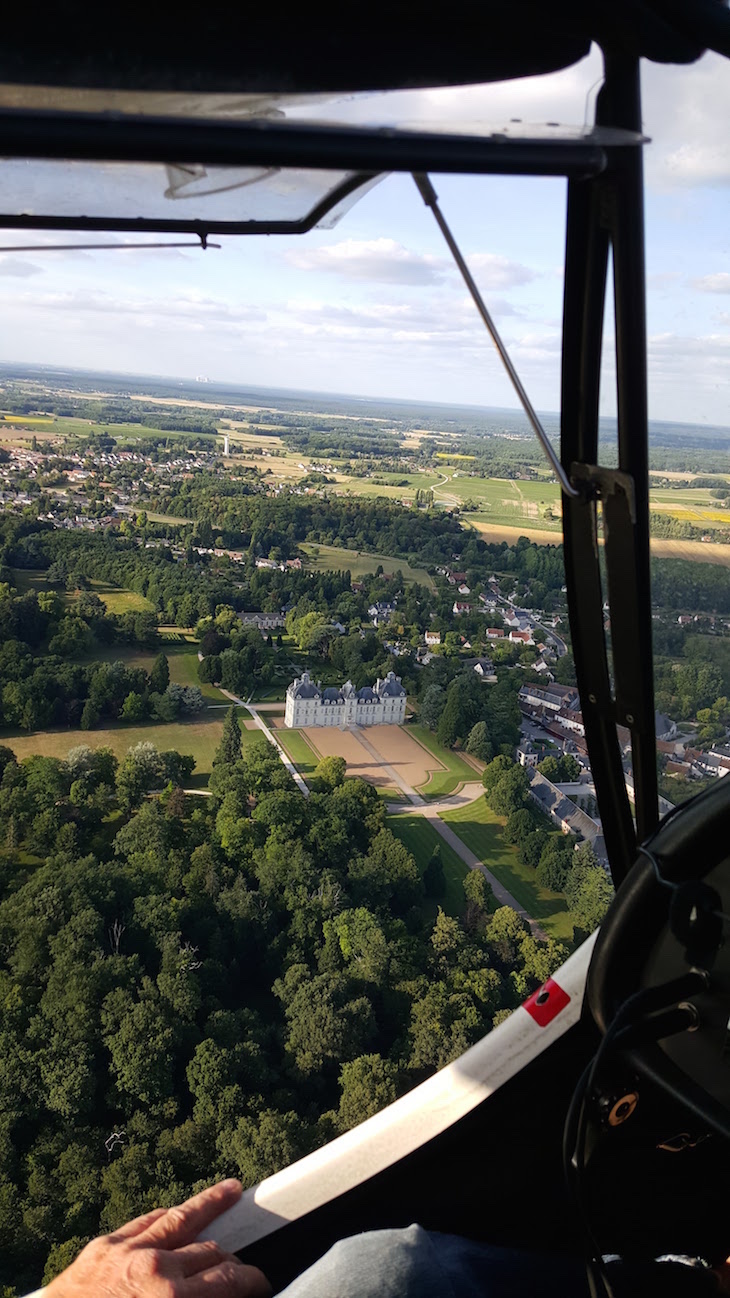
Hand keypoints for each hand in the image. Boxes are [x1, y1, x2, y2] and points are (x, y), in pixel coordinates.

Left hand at [44, 1178, 271, 1297]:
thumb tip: (223, 1295)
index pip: (228, 1280)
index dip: (253, 1281)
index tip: (262, 1284)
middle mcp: (154, 1268)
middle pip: (209, 1252)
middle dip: (232, 1260)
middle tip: (244, 1268)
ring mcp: (127, 1251)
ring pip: (180, 1218)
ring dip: (210, 1204)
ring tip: (231, 1190)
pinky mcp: (102, 1247)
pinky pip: (143, 1222)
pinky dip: (165, 1215)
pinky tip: (177, 1209)